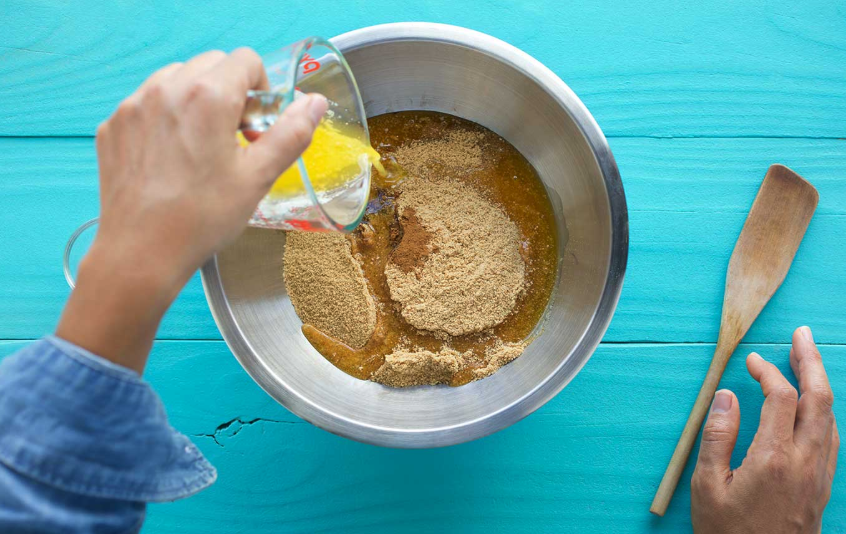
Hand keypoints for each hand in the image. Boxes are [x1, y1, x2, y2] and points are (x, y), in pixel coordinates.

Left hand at [56, 49, 327, 371]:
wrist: (141, 252)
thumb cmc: (202, 218)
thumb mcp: (258, 178)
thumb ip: (291, 133)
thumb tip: (315, 103)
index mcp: (208, 96)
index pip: (246, 60)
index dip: (262, 89)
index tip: (258, 124)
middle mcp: (166, 89)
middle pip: (211, 64)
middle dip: (230, 91)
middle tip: (235, 136)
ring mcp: (133, 106)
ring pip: (176, 78)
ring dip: (197, 99)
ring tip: (202, 145)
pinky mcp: (113, 125)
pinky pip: (147, 102)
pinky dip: (165, 117)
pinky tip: (172, 158)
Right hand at [692, 326, 838, 532]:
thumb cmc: (729, 533)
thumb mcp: (708, 486)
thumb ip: (718, 437)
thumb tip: (727, 397)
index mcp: (774, 457)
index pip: (781, 397)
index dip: (768, 372)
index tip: (752, 361)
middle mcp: (805, 462)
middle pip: (820, 399)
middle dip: (812, 362)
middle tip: (801, 335)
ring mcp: (819, 475)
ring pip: (832, 418)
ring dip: (822, 383)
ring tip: (809, 361)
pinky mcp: (823, 487)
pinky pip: (833, 438)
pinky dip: (825, 411)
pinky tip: (816, 407)